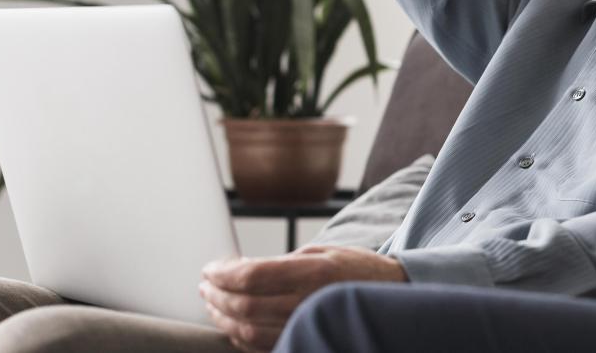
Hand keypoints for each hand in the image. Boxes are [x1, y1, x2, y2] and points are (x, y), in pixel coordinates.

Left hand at [200, 246, 406, 351]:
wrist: (389, 296)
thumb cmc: (355, 269)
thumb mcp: (321, 251)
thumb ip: (281, 262)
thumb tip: (238, 268)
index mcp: (314, 273)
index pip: (252, 276)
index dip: (223, 273)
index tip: (210, 269)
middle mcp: (309, 303)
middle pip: (245, 306)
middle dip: (217, 295)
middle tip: (205, 285)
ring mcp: (307, 327)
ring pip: (248, 332)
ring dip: (223, 318)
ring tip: (213, 303)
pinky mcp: (306, 343)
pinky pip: (261, 347)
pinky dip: (240, 337)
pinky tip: (233, 324)